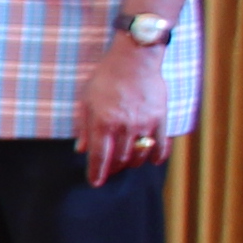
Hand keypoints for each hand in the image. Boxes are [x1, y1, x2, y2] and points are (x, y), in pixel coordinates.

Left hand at [76, 36, 169, 184]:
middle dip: (113, 169)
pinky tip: (152, 161)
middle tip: (109, 171)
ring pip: (140, 155)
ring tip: (126, 163)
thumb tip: (81, 149)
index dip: (96, 173)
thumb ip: (85, 126)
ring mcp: (145, 124)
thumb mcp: (87, 100)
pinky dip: (157, 156)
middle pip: (120, 159)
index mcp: (104, 123)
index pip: (100, 157)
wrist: (135, 60)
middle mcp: (125, 127)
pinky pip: (161, 145)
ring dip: (132, 163)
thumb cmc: (107, 78)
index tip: (95, 182)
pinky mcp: (160, 118)